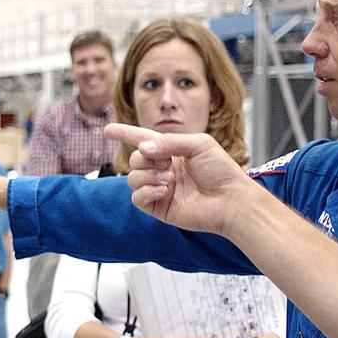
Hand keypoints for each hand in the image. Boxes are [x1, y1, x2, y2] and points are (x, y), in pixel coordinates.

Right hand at [104, 123, 253, 236]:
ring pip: (132, 178)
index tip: (107, 130)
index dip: (124, 134)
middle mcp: (163, 169)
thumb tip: (143, 148)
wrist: (230, 200)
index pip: (142, 140)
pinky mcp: (158, 207)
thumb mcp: (198, 144)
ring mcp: (159, 188)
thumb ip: (168, 142)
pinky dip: (145, 192)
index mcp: (172, 151)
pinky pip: (136, 198)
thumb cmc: (221, 171)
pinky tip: (163, 191)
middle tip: (167, 164)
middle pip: (134, 159)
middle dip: (144, 159)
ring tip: (169, 179)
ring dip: (147, 176)